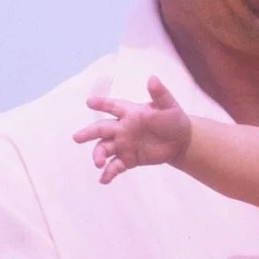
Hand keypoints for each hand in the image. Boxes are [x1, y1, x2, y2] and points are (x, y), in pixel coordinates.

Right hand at [72, 76, 191, 182]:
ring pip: (105, 148)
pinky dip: (108, 172)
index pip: (113, 106)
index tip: (89, 102)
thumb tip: (152, 78)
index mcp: (130, 113)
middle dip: (89, 133)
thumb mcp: (169, 106)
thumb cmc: (174, 119)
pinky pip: (115, 166)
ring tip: (98, 163)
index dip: (102, 104)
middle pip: (102, 129)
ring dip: (98, 154)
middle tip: (77, 137)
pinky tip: (104, 179)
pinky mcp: (128, 159)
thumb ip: (159, 94)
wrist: (181, 142)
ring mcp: (124, 144)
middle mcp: (122, 128)